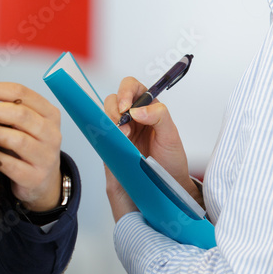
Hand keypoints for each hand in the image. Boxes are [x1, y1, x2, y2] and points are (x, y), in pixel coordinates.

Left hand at [0, 82, 62, 211]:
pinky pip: (9, 164)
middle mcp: (52, 134)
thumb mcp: (22, 125)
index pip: (21, 92)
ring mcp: (46, 157)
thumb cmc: (27, 146)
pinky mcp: (34, 177)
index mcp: (50, 114)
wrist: (42, 181)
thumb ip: (4, 109)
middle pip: (20, 114)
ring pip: (17, 139)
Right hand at [102, 77, 200, 220]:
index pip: (132, 87)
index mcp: (148, 108)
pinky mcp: (111, 143)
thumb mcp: (171, 136)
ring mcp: (120, 130)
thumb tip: (137, 109)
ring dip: (110, 121)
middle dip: (115, 109)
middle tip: (124, 124)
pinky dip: (104, 133)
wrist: (166, 186)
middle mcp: (132, 117)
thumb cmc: (171, 161)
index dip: (126, 91)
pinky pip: (100, 132)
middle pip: (114, 99)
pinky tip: (115, 141)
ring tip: (124, 136)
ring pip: (104, 114)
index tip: (127, 107)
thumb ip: (159, 116)